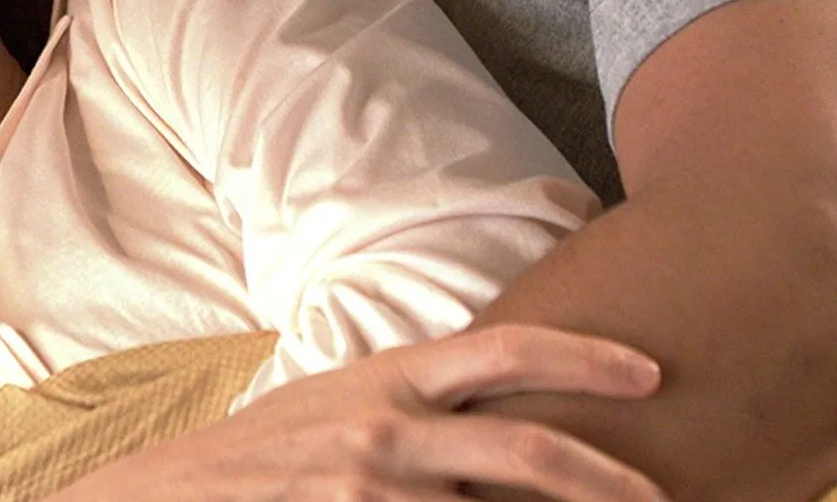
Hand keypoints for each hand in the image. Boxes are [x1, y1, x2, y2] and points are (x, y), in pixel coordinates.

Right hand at [47, 324, 666, 501]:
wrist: (170, 493)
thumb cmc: (264, 453)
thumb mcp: (339, 404)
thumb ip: (415, 402)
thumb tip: (498, 412)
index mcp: (390, 376)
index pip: (506, 350)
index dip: (585, 357)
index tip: (649, 372)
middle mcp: (388, 427)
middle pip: (529, 452)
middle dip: (610, 481)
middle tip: (665, 498)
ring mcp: (372, 489)